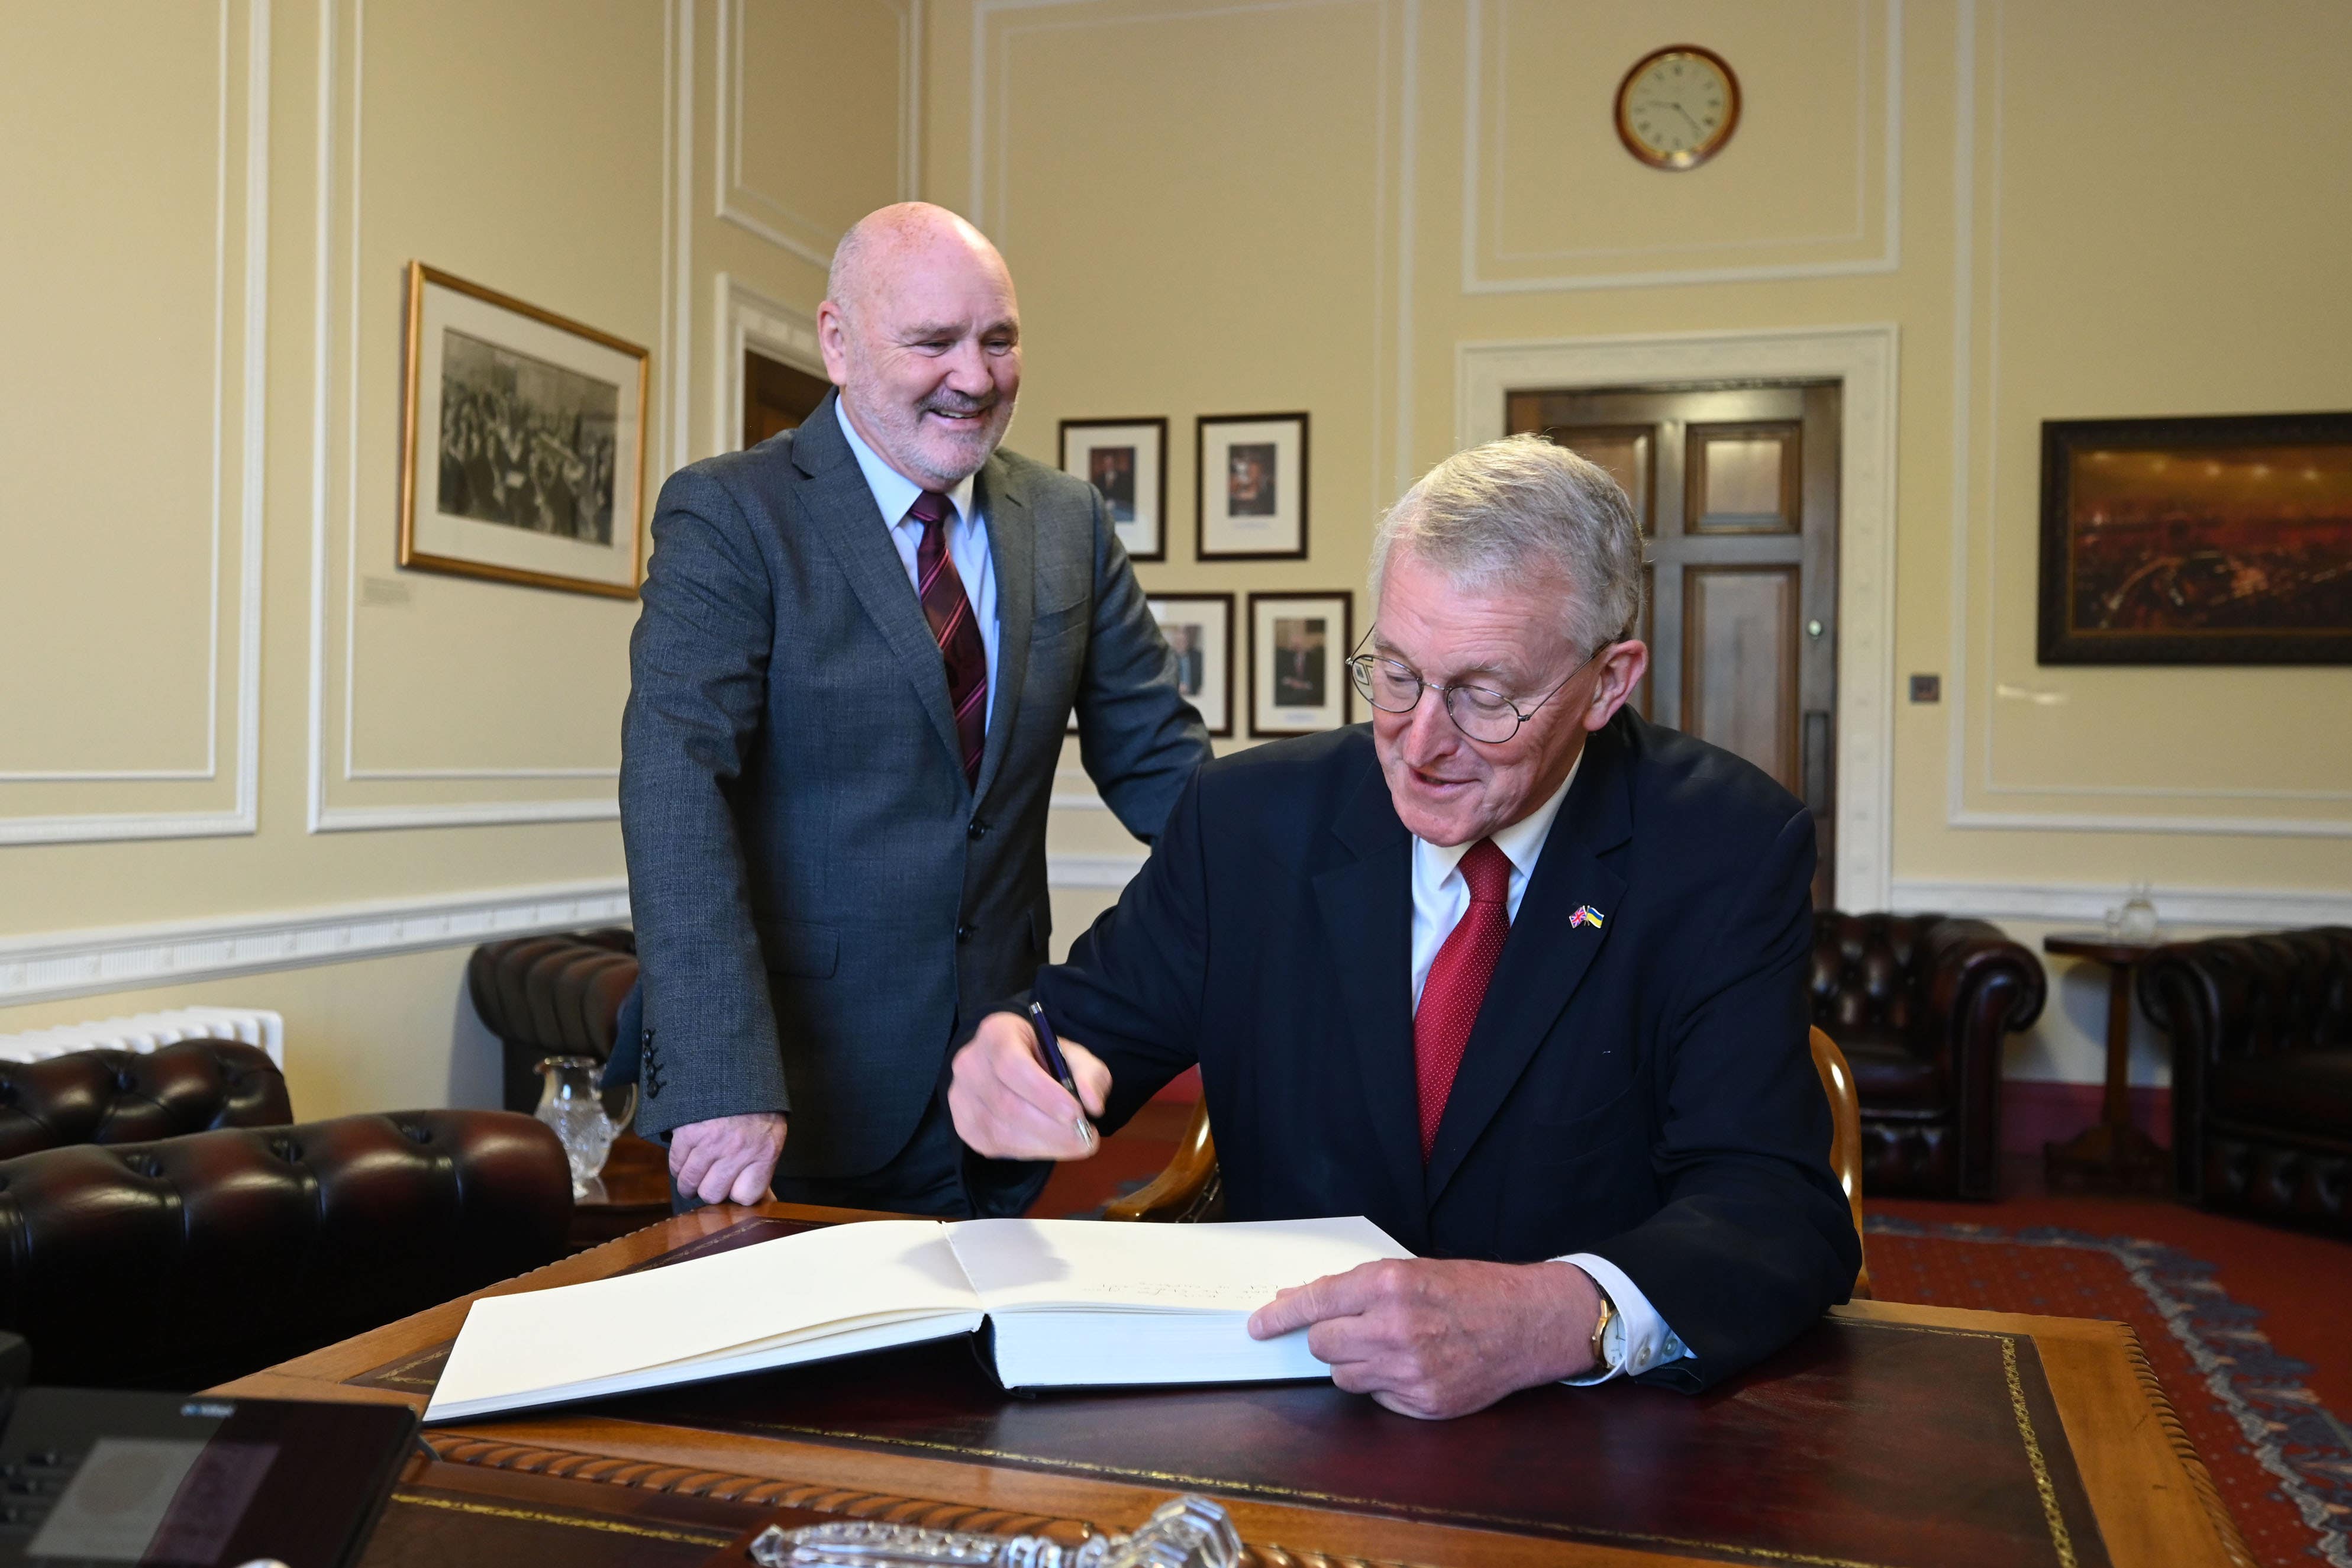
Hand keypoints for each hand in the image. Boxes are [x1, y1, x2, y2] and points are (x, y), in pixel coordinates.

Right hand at [669, 1111, 787, 1205]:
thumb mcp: (771, 1135)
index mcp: (764, 1152)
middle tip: (710, 1181)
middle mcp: (738, 1149)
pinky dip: (679, 1165)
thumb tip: (766, 1201)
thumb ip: (763, 1167)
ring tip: (694, 1176)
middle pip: (713, 1195)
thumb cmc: (756, 1107)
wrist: (736, 1069)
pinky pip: (676, 1164)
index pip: (746, 1197)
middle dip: (710, 1191)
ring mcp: (711, 1141)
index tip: (734, 1186)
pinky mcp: (688, 1132)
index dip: (737, 1194)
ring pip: (690, 1184)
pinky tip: (687, 1159)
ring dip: (689, 1184)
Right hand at [948, 1010, 1108, 1160]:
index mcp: (995, 1034)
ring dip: (1046, 1145)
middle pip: (1007, 1104)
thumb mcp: (1073, 1055)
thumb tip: (1093, 1104)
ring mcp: (961, 1097)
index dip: (1045, 1093)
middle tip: (1087, 1139)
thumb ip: (1089, 1074)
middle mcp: (970, 1063)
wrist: (1009, 1065)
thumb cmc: (1044, 1058)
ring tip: (1076, 1143)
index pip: (1012, 1065)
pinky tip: (1051, 1144)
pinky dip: (1031, 1151)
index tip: (1077, 1113)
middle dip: (1053, 1129)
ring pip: (1002, 1131)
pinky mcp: (964, 1125)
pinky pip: (997, 1146)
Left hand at [1246, 1258, 1602, 1418]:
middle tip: (1356, 1328)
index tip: (1257, 1326)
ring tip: (1392, 1346)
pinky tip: (1414, 1367)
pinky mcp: (1424, 1403)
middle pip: (1322, 1344)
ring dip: (1356, 1363)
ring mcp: (1410, 1371)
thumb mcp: (1410, 1271)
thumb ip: (1354, 1288)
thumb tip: (1298, 1301)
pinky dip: (1384, 1385)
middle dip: (1329, 1337)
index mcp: (1389, 1284)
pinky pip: (1376, 1398)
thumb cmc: (1470, 1290)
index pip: (1315, 1302)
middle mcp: (1395, 1328)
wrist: (1527, 1323)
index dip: (1278, 1316)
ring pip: (1344, 1376)